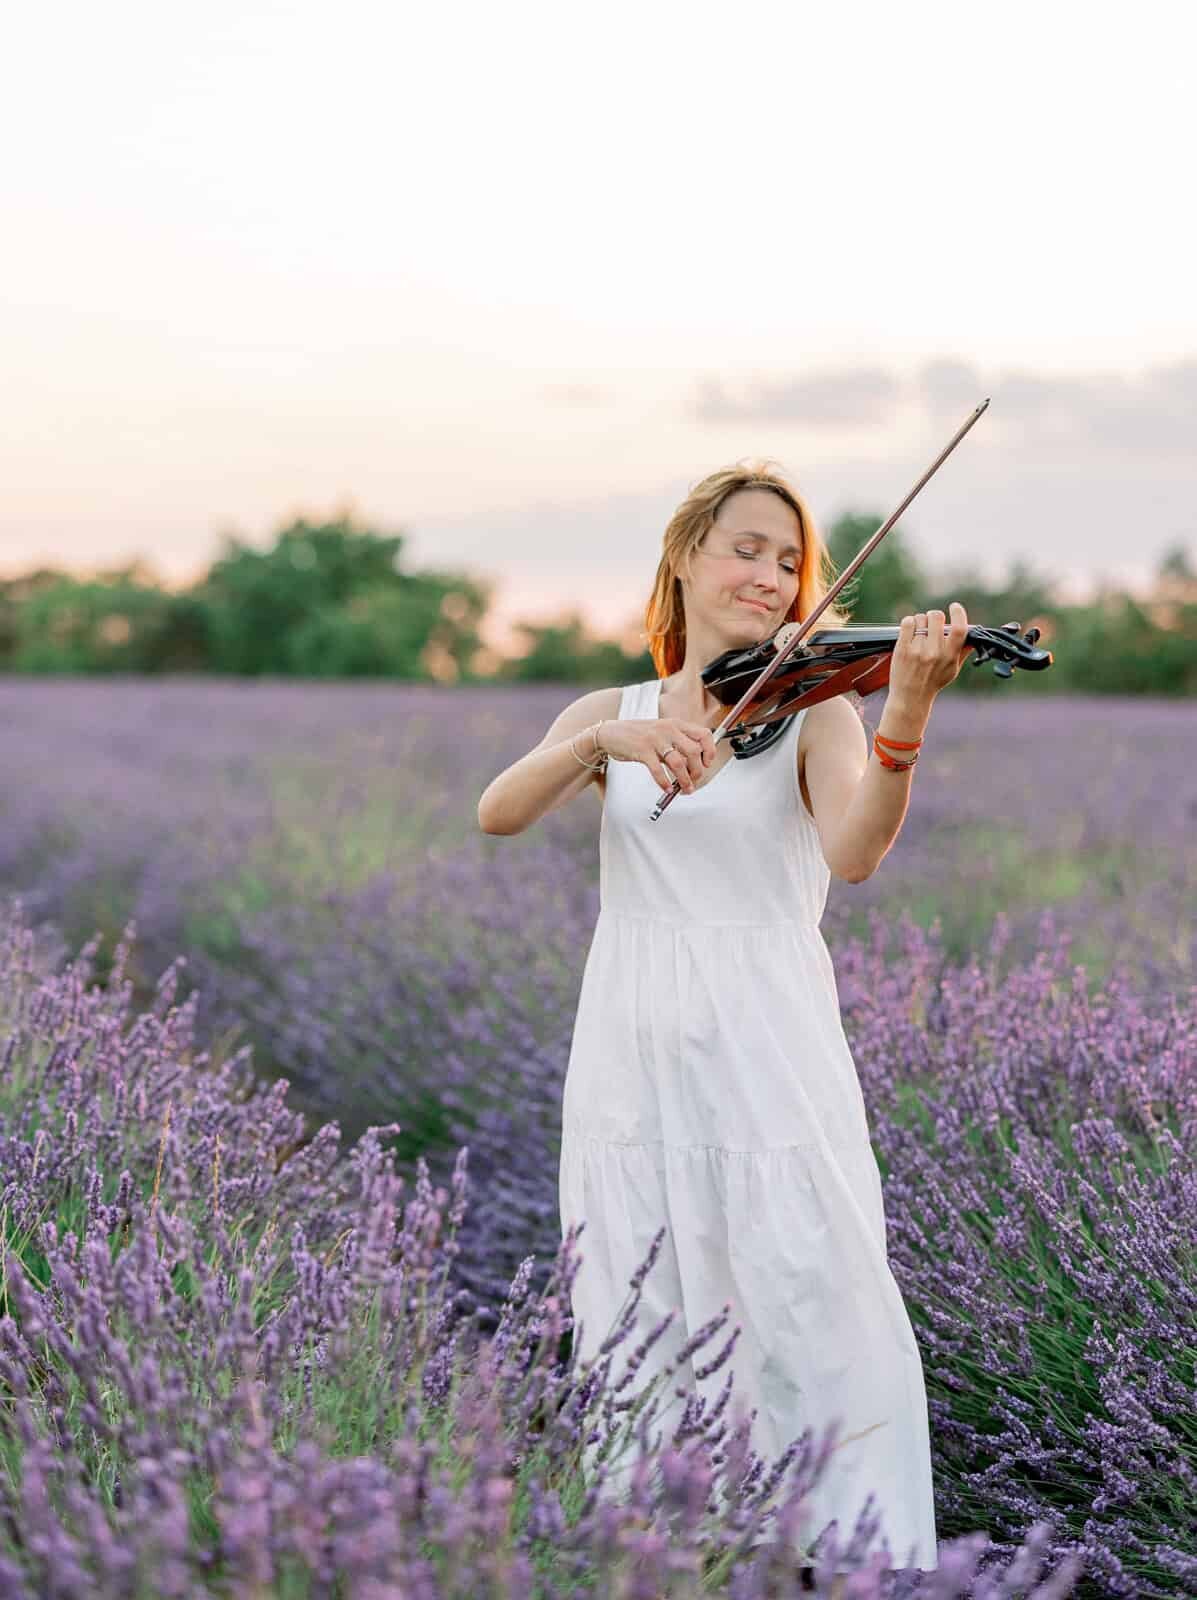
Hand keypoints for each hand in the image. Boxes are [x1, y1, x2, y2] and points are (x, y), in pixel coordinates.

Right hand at [597, 717, 716, 793]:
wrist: (611, 733)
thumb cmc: (638, 735)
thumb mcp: (662, 733)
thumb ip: (677, 745)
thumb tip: (693, 765)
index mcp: (676, 724)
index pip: (704, 734)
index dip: (709, 751)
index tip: (707, 763)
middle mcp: (668, 729)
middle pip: (694, 752)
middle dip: (697, 771)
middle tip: (694, 781)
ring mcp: (655, 739)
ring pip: (678, 763)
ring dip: (684, 780)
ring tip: (684, 789)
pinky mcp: (642, 750)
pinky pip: (658, 770)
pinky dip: (664, 782)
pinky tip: (667, 788)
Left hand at [888, 602, 973, 713]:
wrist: (910, 698)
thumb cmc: (933, 683)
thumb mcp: (952, 670)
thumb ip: (962, 652)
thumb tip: (973, 636)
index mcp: (949, 656)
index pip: (959, 629)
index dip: (958, 613)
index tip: (955, 607)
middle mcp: (934, 652)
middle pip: (937, 617)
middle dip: (934, 616)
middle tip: (932, 623)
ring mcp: (917, 650)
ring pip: (920, 618)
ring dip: (920, 621)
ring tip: (920, 631)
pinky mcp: (902, 649)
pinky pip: (907, 623)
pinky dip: (909, 622)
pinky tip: (910, 630)